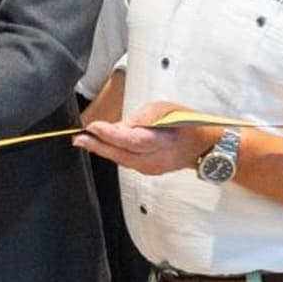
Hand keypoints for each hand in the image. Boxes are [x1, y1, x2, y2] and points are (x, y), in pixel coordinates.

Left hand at [79, 100, 217, 176]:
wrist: (203, 145)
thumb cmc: (185, 123)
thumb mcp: (165, 110)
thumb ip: (140, 118)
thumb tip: (118, 127)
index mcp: (163, 140)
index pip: (133, 140)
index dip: (112, 135)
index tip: (94, 127)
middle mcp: (157, 158)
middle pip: (122, 154)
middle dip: (98, 145)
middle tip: (79, 139)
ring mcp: (153, 168)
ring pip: (122, 160)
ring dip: (103, 150)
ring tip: (85, 140)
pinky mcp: (148, 171)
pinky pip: (126, 162)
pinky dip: (114, 154)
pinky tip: (102, 146)